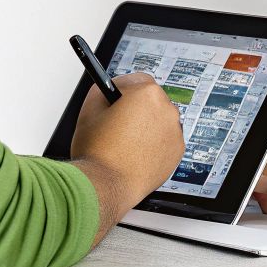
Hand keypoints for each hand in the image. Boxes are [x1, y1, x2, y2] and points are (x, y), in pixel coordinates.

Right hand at [71, 72, 185, 201]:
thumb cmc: (98, 151)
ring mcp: (175, 132)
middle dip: (136, 108)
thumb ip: (102, 89)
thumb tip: (109, 87)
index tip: (116, 97)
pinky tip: (135, 153)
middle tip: (117, 123)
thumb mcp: (89, 109)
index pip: (137, 80)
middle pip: (150, 100)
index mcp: (148, 94)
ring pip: (158, 120)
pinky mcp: (177, 152)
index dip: (123, 89)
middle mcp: (167, 110)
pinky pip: (165, 140)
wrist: (107, 186)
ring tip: (125, 142)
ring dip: (146, 125)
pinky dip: (154, 143)